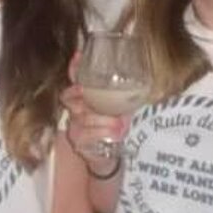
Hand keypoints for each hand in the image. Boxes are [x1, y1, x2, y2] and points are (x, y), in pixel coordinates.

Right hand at [60, 53, 128, 173]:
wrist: (110, 155)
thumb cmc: (115, 127)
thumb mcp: (119, 107)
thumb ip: (122, 95)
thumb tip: (142, 77)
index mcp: (85, 98)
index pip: (74, 80)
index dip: (74, 68)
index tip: (78, 56)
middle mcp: (75, 110)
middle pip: (70, 97)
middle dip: (79, 93)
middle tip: (86, 91)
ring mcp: (74, 126)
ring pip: (82, 117)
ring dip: (102, 119)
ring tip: (120, 123)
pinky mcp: (78, 141)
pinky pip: (86, 134)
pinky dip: (102, 132)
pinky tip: (116, 133)